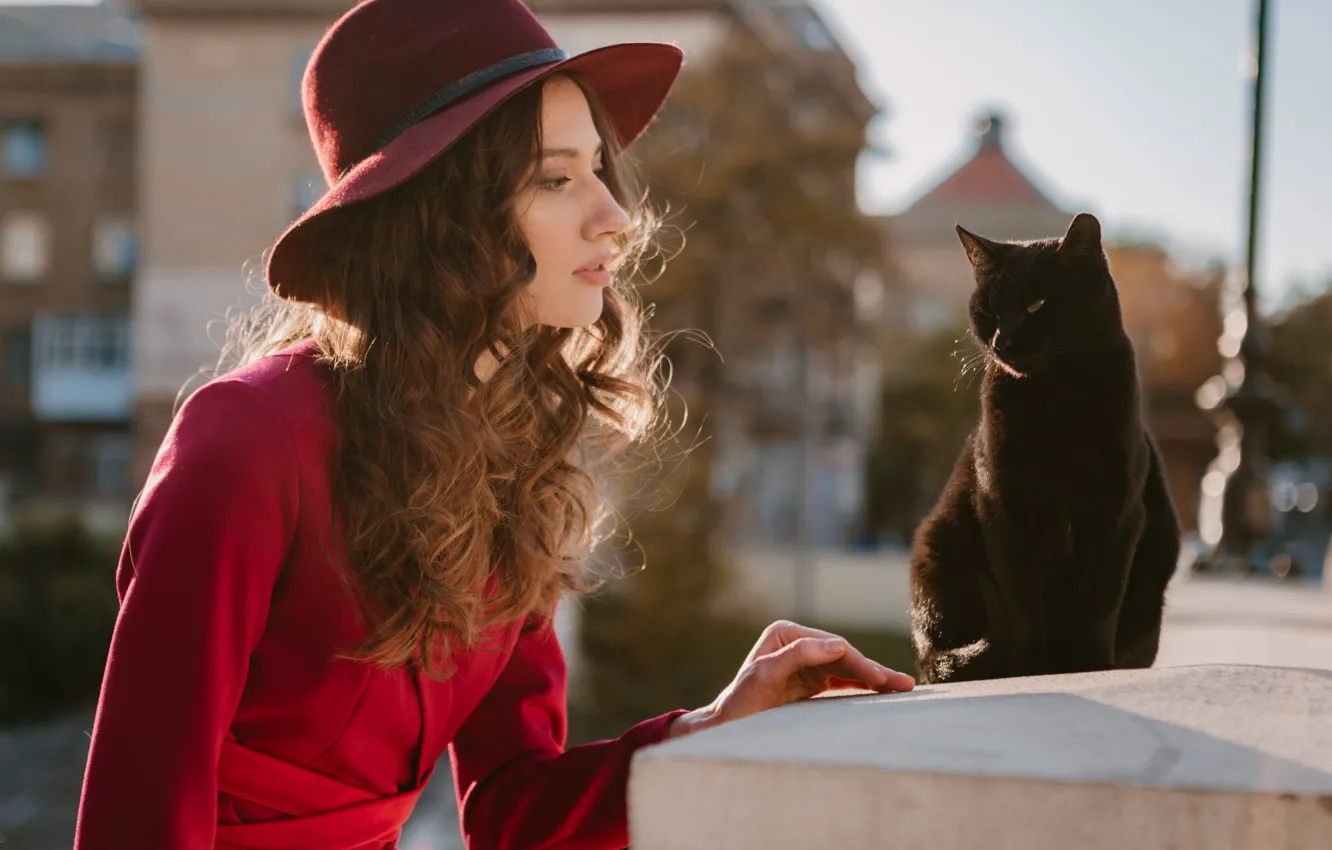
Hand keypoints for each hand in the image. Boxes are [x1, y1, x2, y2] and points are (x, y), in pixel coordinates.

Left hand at [668, 620, 913, 738]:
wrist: (726, 727)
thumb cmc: (740, 702)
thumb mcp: (764, 675)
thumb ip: (799, 655)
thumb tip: (838, 643)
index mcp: (786, 633)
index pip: (833, 646)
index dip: (858, 662)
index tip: (880, 679)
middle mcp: (797, 643)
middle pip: (844, 656)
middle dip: (874, 671)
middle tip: (904, 685)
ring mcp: (805, 662)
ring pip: (847, 669)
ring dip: (873, 679)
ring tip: (901, 688)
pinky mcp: (809, 681)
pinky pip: (841, 682)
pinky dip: (861, 687)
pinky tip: (881, 692)